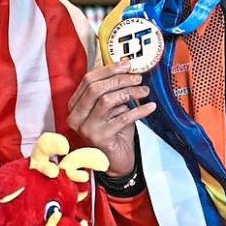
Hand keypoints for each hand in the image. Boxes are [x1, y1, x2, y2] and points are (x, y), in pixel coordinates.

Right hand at [66, 62, 156, 177]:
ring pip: (107, 101)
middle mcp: (76, 117)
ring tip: (144, 91)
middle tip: (138, 78)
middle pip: (96, 89)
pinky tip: (150, 107)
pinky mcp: (100, 138)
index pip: (88, 80)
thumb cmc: (114, 131)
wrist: (116, 161)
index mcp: (75, 106)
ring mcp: (87, 128)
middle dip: (119, 79)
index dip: (108, 69)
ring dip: (129, 92)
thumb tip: (126, 65)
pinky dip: (139, 110)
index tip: (127, 64)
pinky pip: (123, 118)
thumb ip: (112, 89)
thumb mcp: (111, 108)